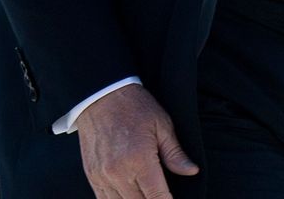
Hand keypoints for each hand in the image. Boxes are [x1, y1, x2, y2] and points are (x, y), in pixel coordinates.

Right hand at [75, 84, 198, 197]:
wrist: (100, 94)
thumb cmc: (133, 106)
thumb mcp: (161, 124)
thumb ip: (175, 153)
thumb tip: (191, 171)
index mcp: (140, 160)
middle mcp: (119, 173)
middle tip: (162, 195)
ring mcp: (103, 176)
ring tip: (147, 195)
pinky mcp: (92, 175)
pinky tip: (129, 196)